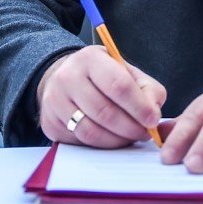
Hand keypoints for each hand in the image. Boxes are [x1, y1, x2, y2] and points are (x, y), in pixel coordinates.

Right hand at [37, 46, 165, 147]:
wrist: (66, 78)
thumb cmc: (103, 76)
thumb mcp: (126, 72)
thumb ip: (147, 89)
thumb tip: (153, 114)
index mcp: (90, 58)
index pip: (118, 85)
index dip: (139, 106)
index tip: (153, 120)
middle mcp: (67, 76)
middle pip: (104, 112)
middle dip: (130, 128)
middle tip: (144, 133)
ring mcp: (54, 100)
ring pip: (90, 131)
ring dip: (116, 140)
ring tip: (130, 137)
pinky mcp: (49, 122)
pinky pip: (79, 141)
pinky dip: (99, 145)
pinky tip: (110, 138)